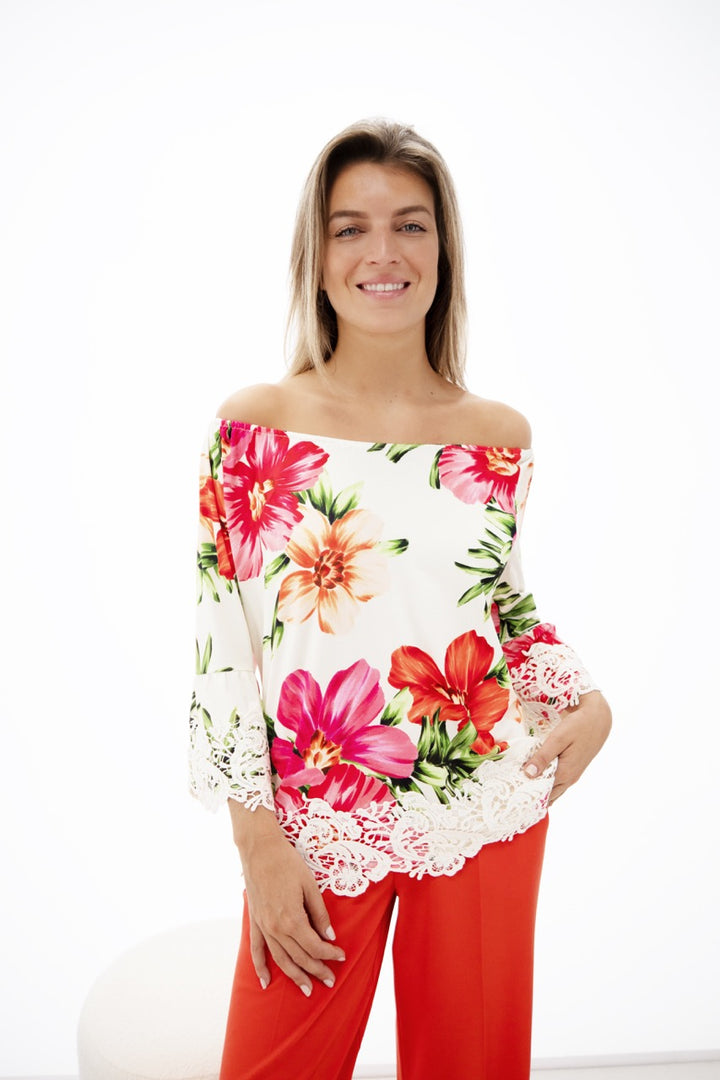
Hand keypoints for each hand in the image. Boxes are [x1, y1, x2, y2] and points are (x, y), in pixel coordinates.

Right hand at [229, 803, 344, 995]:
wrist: (259, 849)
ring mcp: (263, 926)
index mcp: (292, 919)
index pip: (315, 946)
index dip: (329, 954)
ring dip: (294, 975)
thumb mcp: (310, 885)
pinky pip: (256, 950)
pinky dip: (260, 968)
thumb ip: (319, 913)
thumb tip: (329, 936)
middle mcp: (276, 928)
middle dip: (316, 971)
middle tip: (330, 981)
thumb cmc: (287, 862)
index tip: (341, 956)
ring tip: (307, 989)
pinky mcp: (254, 921)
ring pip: (280, 959)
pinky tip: (265, 982)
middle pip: (299, 957)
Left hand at [523, 690, 610, 803]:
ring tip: (520, 784)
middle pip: (548, 795)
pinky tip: (535, 773)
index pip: (543, 794)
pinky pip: (557, 780)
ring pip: (553, 788)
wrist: (598, 719)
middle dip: (532, 795)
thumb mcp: (558, 739)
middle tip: (512, 792)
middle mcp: (569, 779)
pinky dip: (546, 780)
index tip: (512, 794)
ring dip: (539, 787)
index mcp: (565, 774)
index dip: (528, 795)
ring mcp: (572, 774)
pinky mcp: (573, 768)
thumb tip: (528, 774)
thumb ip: (543, 757)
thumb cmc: (578, 726)